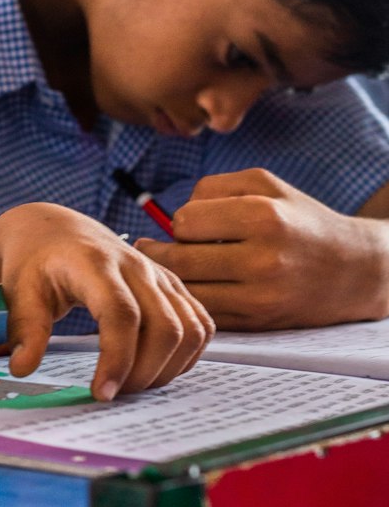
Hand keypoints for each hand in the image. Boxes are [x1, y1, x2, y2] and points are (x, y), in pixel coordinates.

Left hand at [0, 203, 212, 397]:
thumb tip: (23, 369)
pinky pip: (200, 325)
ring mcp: (159, 276)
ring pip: (189, 329)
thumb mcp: (19, 291)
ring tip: (133, 384)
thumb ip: (24, 328)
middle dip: (144, 372)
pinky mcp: (173, 287)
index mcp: (95, 263)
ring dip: (168, 368)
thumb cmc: (36, 263)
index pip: (122, 314)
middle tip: (114, 394)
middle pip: (165, 327)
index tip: (102, 393)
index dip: (118, 358)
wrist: (55, 232)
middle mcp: (136, 266)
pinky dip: (186, 354)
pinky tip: (157, 368)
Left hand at [136, 169, 388, 329]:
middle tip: (155, 248)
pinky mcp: (256, 323)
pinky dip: (193, 300)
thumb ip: (212, 187)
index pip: (186, 222)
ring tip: (176, 265)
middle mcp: (262, 260)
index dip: (181, 221)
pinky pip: (204, 313)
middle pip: (178, 261)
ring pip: (186, 292)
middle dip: (163, 253)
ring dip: (174, 279)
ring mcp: (259, 297)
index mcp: (264, 217)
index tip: (190, 224)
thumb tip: (170, 218)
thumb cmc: (300, 220)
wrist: (351, 270)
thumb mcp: (264, 184)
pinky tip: (198, 285)